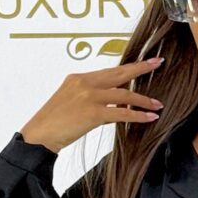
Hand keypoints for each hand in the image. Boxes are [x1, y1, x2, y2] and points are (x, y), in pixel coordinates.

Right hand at [19, 56, 165, 153]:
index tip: (144, 62)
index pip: (109, 71)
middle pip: (119, 73)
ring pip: (124, 94)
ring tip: (157, 104)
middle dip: (141, 68)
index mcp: (78, 78)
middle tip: (157, 63)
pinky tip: (149, 117)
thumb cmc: (54, 123)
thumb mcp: (72, 103)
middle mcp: (84, 83)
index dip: (128, 67)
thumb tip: (116, 107)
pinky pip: (122, 113)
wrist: (40, 135)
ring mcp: (89, 96)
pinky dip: (138, 115)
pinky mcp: (93, 113)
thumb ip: (94, 100)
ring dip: (143, 100)